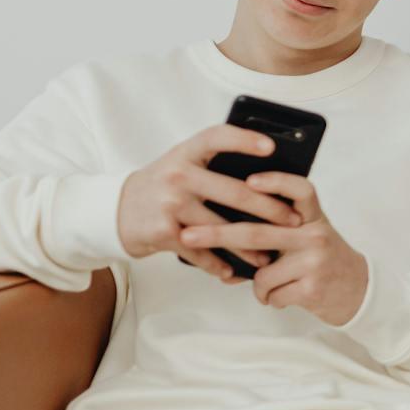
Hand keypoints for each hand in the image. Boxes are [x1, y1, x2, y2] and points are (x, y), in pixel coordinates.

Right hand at [117, 125, 303, 279]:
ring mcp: (170, 203)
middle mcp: (177, 175)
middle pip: (234, 191)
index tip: (272, 146)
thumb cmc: (163, 186)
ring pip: (220, 228)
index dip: (244, 139)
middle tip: (293, 221)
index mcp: (186, 153)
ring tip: (268, 256)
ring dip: (248, 247)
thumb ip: (214, 166)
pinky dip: (217, 265)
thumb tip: (267, 177)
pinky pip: (198, 251)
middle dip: (269, 209)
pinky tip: (233, 272)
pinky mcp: (162, 232)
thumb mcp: (182, 165)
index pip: (217, 137)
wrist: (116, 211)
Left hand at [178, 174, 368, 326]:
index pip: (300, 190)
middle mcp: (316, 234)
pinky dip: (271, 299)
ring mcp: (315, 261)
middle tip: (189, 236)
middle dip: (217, 234)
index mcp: (314, 217)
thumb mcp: (309, 236)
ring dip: (258, 285)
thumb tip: (228, 232)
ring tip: (271, 286)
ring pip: (261, 273)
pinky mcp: (313, 287)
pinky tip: (286, 296)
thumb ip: (280, 228)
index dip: (274, 182)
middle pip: (258, 231)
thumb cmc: (324, 260)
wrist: (360, 291)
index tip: (248, 180)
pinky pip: (271, 294)